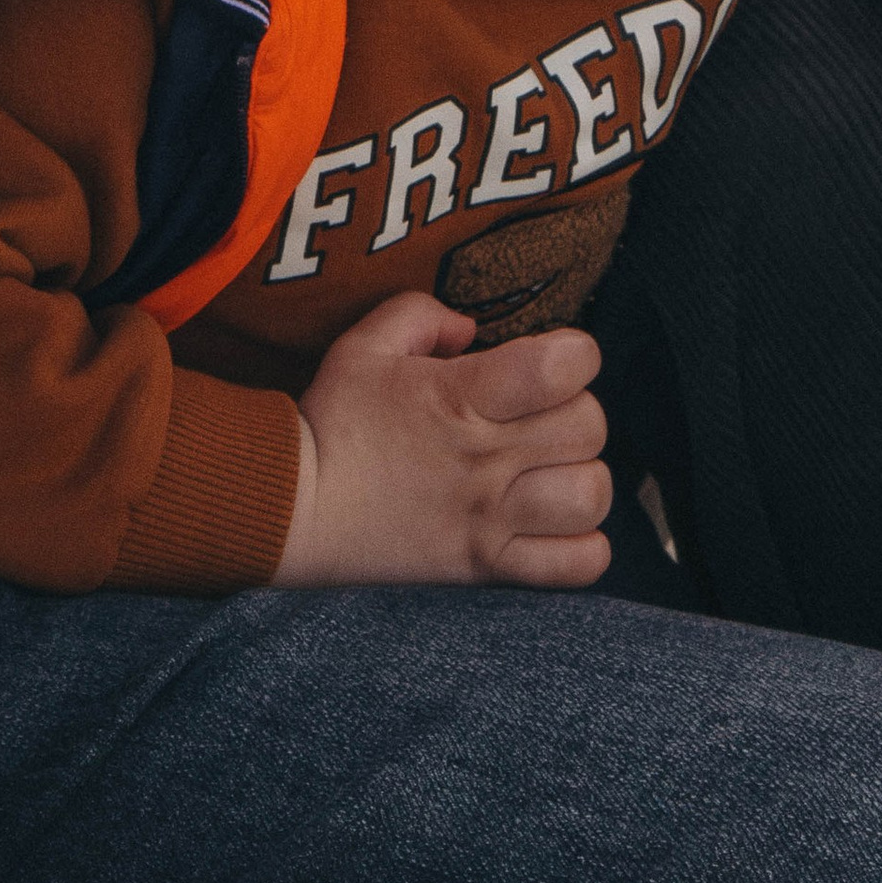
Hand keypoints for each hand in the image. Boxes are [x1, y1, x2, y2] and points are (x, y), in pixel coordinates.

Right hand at [271, 293, 612, 588]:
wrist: (292, 510)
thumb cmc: (332, 421)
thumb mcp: (365, 343)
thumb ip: (422, 315)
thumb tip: (472, 328)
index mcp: (460, 397)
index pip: (562, 367)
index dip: (574, 352)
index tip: (551, 358)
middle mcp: (485, 460)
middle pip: (588, 427)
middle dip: (578, 408)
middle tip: (544, 413)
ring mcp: (489, 519)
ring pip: (590, 496)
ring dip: (583, 476)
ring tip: (552, 469)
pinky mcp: (486, 567)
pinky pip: (574, 567)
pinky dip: (583, 548)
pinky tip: (556, 523)